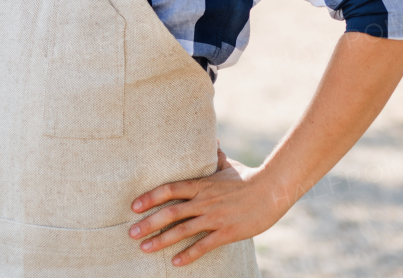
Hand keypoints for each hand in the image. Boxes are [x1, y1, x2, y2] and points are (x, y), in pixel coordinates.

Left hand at [128, 144, 282, 267]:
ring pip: (182, 230)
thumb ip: (215, 156)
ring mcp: (214, 217)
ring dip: (161, 240)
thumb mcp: (228, 164)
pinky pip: (203, 245)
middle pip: (170, 212)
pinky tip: (175, 262)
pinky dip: (188, 254)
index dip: (149, 197)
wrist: (272, 190)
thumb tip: (211, 140)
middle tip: (130, 232)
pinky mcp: (226, 232)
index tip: (134, 206)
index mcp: (201, 185)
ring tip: (144, 248)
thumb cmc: (249, 177)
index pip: (169, 189)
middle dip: (148, 223)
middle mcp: (203, 201)